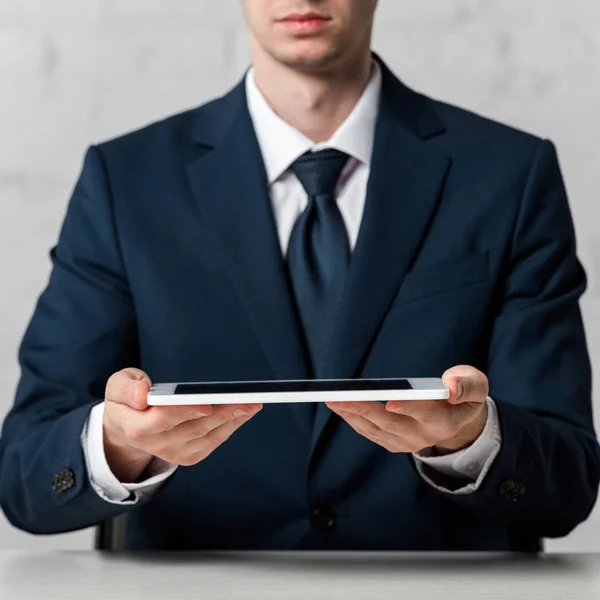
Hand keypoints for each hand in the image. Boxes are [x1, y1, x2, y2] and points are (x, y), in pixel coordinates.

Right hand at [102, 368, 262, 481]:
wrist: (128, 427)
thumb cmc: (128, 400)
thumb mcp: (118, 386)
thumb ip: (126, 388)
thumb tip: (142, 395)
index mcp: (136, 428)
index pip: (163, 419)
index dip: (185, 411)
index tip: (207, 403)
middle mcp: (157, 445)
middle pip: (193, 428)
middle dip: (222, 413)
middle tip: (246, 400)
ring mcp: (174, 453)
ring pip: (207, 436)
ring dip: (233, 420)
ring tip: (253, 404)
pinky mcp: (189, 456)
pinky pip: (213, 441)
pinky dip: (230, 427)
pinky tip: (245, 413)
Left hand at [326, 366, 488, 454]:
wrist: (458, 420)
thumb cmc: (464, 395)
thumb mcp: (476, 385)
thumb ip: (468, 384)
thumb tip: (451, 387)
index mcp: (446, 421)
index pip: (426, 415)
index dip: (409, 408)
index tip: (391, 401)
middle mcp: (424, 436)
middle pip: (391, 423)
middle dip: (366, 409)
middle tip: (343, 397)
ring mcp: (407, 442)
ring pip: (376, 429)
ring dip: (353, 415)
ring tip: (333, 400)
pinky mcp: (394, 443)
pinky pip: (371, 432)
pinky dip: (354, 420)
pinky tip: (340, 408)